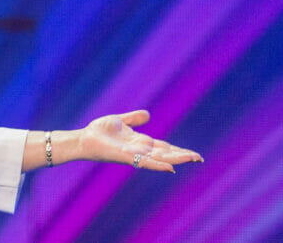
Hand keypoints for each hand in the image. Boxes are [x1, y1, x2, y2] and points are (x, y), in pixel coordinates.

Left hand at [77, 110, 202, 172]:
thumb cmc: (99, 132)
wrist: (83, 139)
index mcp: (140, 142)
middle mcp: (140, 150)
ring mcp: (134, 154)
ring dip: (175, 159)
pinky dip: (157, 164)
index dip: (178, 150)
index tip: (194, 154)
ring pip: (159, 158)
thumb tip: (148, 115)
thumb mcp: (120, 121)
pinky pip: (144, 161)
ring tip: (192, 159)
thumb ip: (134, 119)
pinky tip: (170, 167)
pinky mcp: (125, 157)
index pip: (164, 147)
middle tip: (199, 158)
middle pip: (165, 154)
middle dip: (182, 156)